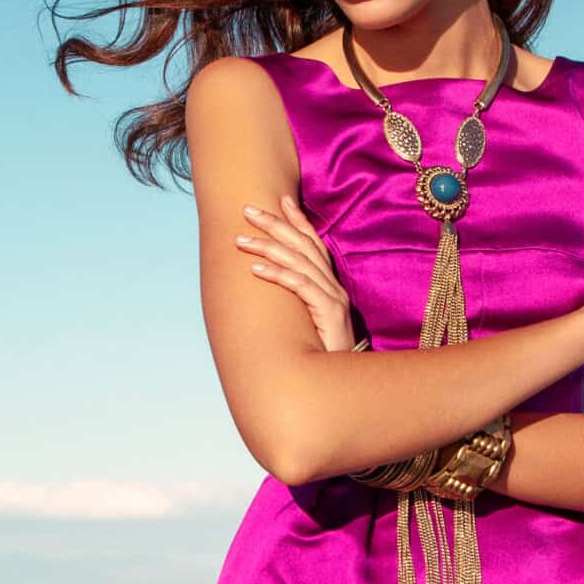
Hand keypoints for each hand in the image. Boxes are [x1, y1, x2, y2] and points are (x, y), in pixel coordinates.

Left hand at [236, 194, 360, 351]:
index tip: (280, 199)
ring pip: (299, 262)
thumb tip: (267, 286)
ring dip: (268, 247)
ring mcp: (334, 299)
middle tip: (247, 210)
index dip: (298, 220)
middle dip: (275, 224)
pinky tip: (256, 269)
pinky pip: (301, 286)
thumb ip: (298, 304)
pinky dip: (278, 274)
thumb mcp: (309, 325)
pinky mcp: (330, 313)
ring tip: (240, 240)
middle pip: (304, 245)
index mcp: (331, 287)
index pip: (314, 244)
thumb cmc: (322, 357)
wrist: (343, 384)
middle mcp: (334, 287)